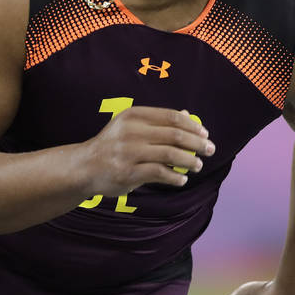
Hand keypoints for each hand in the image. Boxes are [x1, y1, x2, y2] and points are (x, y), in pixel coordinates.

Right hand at [79, 107, 214, 196]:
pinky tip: (182, 179)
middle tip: (210, 150)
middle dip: (197, 143)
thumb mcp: (131, 126)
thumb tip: (188, 115)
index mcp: (134, 116)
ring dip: (190, 160)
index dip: (192, 126)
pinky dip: (175, 177)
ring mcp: (129, 152)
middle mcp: (131, 131)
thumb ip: (158, 121)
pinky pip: (160, 173)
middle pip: (175, 135)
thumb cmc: (113, 145)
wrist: (84, 166)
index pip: (172, 117)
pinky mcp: (128, 173)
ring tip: (198, 165)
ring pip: (170, 154)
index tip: (205, 134)